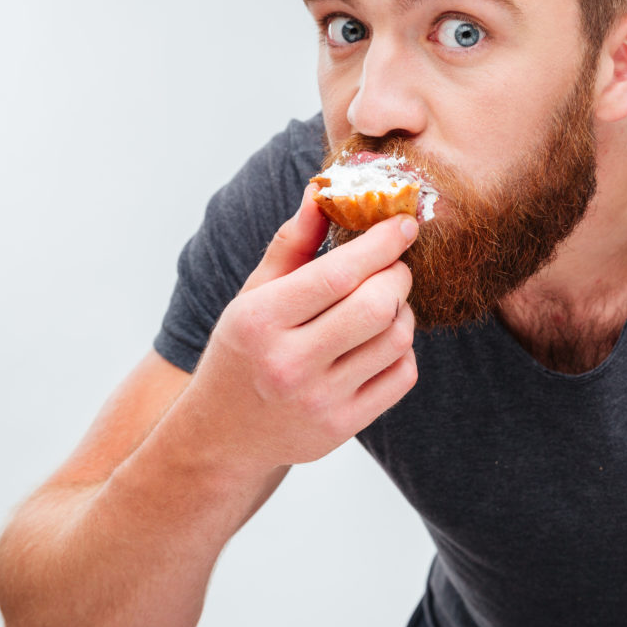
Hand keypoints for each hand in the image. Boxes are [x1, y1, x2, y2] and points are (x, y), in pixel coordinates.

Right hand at [190, 184, 420, 469]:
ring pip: (396, 339)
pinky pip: (401, 375)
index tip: (404, 223)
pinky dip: (403, 349)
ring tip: (384, 303)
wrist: (222, 436)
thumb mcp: (254, 294)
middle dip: (398, 275)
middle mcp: (288, 365)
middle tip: (395, 266)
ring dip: (402, 311)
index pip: (337, 274)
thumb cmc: (243, 350)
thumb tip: (323, 190)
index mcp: (260, 321)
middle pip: (375, 307)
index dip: (380, 244)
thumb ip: (292, 243)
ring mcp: (318, 402)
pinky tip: (381, 341)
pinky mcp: (343, 428)